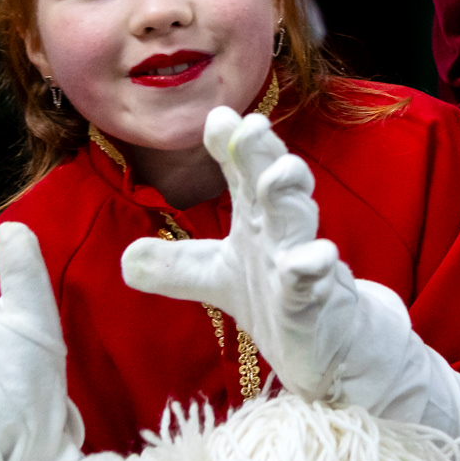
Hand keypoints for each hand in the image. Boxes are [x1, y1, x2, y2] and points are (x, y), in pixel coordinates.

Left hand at [121, 108, 417, 410]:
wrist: (333, 342)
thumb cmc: (277, 298)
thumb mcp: (218, 279)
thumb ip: (176, 266)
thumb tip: (125, 258)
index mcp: (258, 219)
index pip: (245, 174)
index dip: (233, 146)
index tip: (219, 118)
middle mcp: (282, 231)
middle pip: (274, 184)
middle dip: (263, 154)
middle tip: (254, 126)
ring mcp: (303, 264)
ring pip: (300, 222)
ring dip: (290, 196)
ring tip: (281, 175)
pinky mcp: (316, 302)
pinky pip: (314, 283)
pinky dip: (313, 269)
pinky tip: (312, 260)